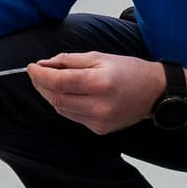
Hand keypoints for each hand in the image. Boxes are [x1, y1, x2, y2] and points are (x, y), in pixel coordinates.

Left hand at [27, 52, 166, 135]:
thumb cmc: (129, 70)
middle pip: (56, 98)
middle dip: (41, 85)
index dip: (40, 75)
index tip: (31, 67)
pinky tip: (66, 93)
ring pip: (62, 110)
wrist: (155, 93)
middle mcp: (99, 106)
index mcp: (100, 83)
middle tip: (35, 73)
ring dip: (51, 95)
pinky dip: (65, 104)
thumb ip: (69, 61)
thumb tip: (44, 64)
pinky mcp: (99, 130)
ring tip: (48, 81)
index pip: (59, 82)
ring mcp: (99, 121)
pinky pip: (73, 117)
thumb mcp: (100, 57)